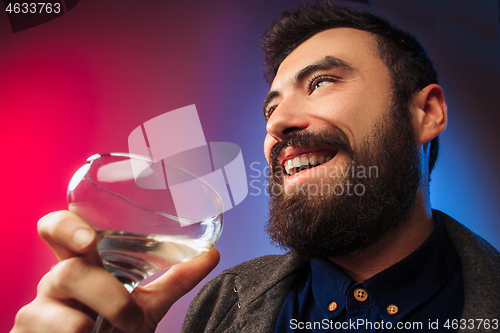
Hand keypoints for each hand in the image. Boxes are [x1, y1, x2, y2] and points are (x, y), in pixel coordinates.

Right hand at [11, 211, 219, 332]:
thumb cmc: (118, 326)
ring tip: (123, 331)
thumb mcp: (148, 303)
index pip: (57, 230)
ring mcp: (38, 309)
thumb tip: (213, 253)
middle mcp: (57, 280)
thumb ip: (176, 278)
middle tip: (128, 310)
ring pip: (61, 309)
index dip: (65, 227)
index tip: (89, 238)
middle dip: (103, 291)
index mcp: (82, 263)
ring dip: (103, 324)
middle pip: (68, 270)